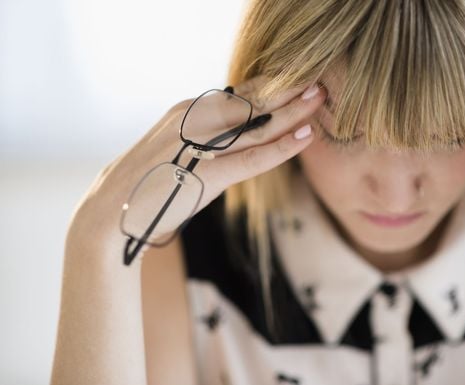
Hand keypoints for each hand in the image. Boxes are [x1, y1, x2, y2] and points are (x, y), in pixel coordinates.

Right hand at [70, 75, 326, 244]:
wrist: (113, 212)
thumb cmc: (151, 180)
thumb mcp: (178, 148)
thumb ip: (206, 136)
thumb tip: (239, 129)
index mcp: (188, 111)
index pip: (239, 94)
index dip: (272, 86)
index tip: (298, 80)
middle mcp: (194, 121)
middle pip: (251, 103)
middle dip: (288, 92)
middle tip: (319, 82)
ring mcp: (198, 146)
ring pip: (256, 126)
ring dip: (292, 113)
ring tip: (320, 101)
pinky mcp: (203, 175)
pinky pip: (251, 158)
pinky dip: (280, 147)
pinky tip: (304, 138)